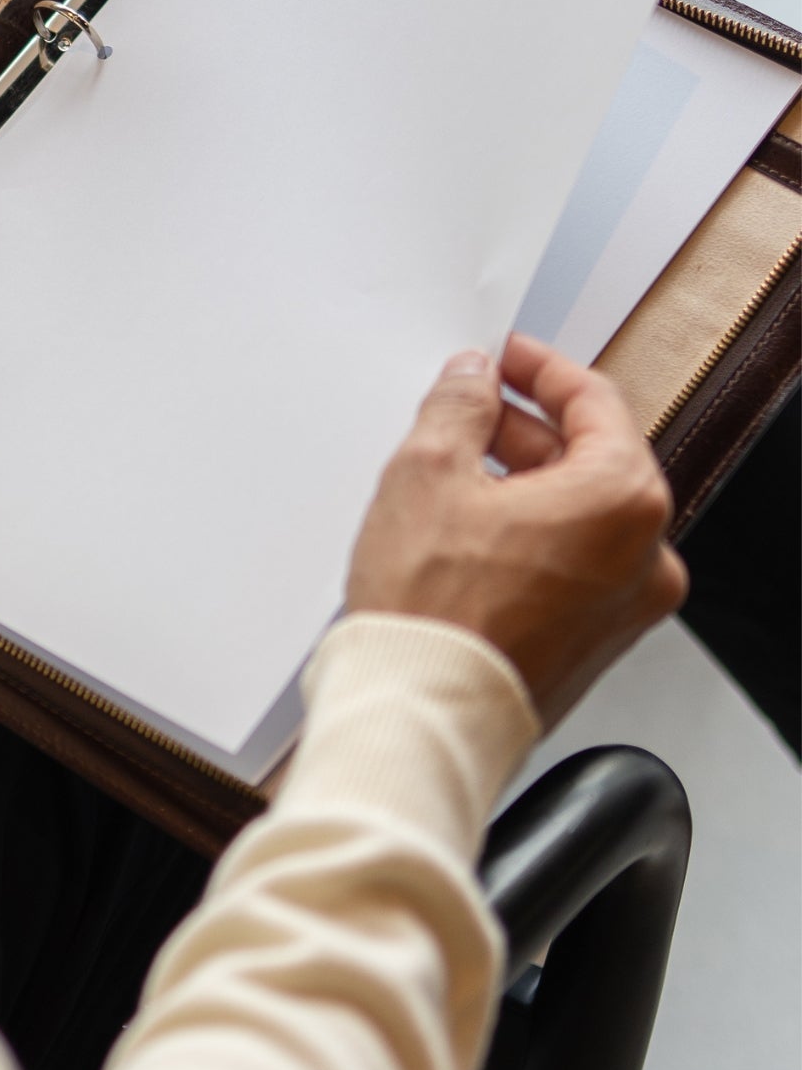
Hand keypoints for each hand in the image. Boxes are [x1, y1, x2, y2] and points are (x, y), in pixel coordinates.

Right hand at [346, 335, 686, 726]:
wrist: (424, 712)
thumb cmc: (435, 613)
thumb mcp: (428, 471)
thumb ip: (459, 406)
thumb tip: (472, 380)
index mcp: (622, 502)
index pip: (594, 402)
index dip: (539, 368)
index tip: (505, 357)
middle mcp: (644, 557)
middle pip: (593, 459)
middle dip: (527, 428)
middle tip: (469, 409)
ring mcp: (626, 607)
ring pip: (581, 514)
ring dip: (525, 482)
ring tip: (455, 470)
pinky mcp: (596, 642)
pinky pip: (573, 562)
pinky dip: (531, 533)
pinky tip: (469, 528)